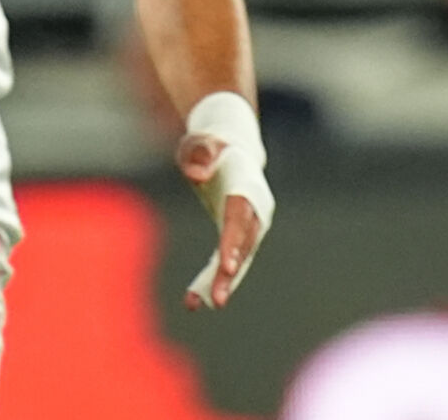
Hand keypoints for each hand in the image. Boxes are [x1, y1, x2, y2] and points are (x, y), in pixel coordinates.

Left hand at [176, 121, 270, 310]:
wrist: (227, 151)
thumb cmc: (210, 145)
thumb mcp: (200, 143)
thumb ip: (198, 153)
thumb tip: (197, 175)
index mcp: (246, 188)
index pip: (240, 218)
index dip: (235, 242)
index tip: (228, 266)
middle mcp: (254, 213)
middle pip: (243, 246)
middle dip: (230, 275)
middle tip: (216, 300)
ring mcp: (248, 228)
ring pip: (236, 260)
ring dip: (219, 284)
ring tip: (195, 304)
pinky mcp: (236, 238)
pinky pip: (226, 261)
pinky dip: (211, 280)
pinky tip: (193, 299)